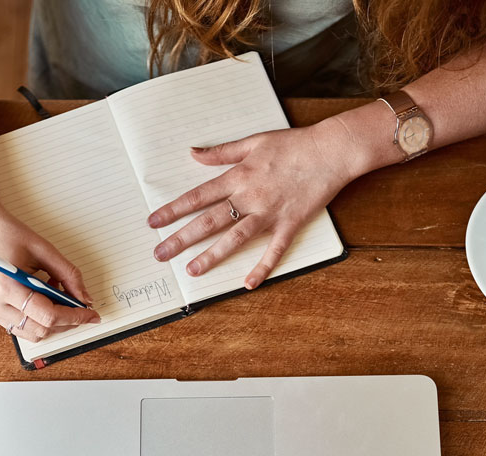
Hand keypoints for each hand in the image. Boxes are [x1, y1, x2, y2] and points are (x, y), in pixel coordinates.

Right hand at [0, 203, 98, 341]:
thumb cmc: (5, 232)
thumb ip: (68, 275)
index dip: (74, 317)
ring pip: (32, 333)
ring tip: (59, 298)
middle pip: (41, 330)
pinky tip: (44, 299)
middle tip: (81, 308)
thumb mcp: (43, 249)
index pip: (48, 316)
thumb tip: (84, 298)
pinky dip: (38, 319)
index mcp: (6, 287)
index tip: (90, 314)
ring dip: (53, 322)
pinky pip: (21, 326)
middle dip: (67, 322)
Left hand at [146, 120, 360, 288]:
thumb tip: (193, 153)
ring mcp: (269, 213)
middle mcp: (249, 197)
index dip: (173, 210)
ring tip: (192, 270)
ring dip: (212, 256)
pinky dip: (262, 267)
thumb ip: (221, 152)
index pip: (198, 197)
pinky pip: (274, 250)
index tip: (154, 223)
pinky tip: (248, 284)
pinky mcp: (290, 223)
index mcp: (238, 176)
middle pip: (209, 221)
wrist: (330, 150)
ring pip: (235, 238)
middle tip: (160, 254)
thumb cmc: (293, 144)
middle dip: (182, 238)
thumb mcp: (253, 142)